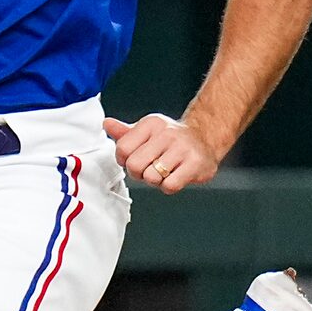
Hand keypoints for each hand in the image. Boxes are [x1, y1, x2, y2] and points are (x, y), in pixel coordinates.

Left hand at [105, 112, 219, 192]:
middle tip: (151, 167)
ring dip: (156, 180)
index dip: (124, 160)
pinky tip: (176, 175)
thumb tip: (106, 124)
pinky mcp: (195, 164)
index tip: (135, 159)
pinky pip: (169, 186)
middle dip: (139, 173)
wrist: (205, 138)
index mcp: (151, 124)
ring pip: (151, 177)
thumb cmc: (171, 138)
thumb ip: (125, 132)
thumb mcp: (147, 131)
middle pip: (134, 166)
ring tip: (165, 170)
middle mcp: (166, 134)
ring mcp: (182, 148)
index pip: (122, 149)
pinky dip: (169, 186)